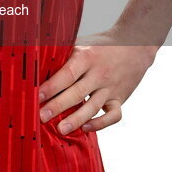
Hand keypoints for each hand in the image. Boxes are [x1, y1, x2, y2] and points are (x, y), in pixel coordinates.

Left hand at [37, 27, 156, 135]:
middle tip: (41, 117)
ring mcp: (111, 88)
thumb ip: (65, 52)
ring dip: (76, 120)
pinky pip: (113, 116)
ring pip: (93, 107)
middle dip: (58, 106)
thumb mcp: (83, 42)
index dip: (52, 86)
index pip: (67, 74)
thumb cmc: (102, 44)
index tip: (36, 96)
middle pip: (77, 93)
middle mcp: (99, 74)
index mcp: (87, 57)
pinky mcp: (120, 98)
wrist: (136, 44)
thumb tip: (37, 60)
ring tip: (60, 130)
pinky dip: (100, 124)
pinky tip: (85, 128)